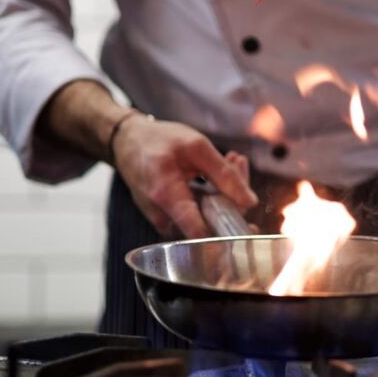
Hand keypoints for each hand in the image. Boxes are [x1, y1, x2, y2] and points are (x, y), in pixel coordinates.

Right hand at [112, 114, 257, 237]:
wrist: (128, 141)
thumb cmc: (158, 140)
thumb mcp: (196, 146)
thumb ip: (224, 174)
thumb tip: (249, 202)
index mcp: (166, 196)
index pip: (200, 233)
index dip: (227, 236)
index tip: (249, 225)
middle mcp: (163, 216)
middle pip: (211, 223)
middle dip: (233, 194)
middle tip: (238, 162)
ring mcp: (164, 220)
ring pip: (207, 217)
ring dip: (226, 190)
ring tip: (231, 159)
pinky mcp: (168, 218)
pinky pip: (198, 213)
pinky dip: (213, 193)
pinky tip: (219, 168)